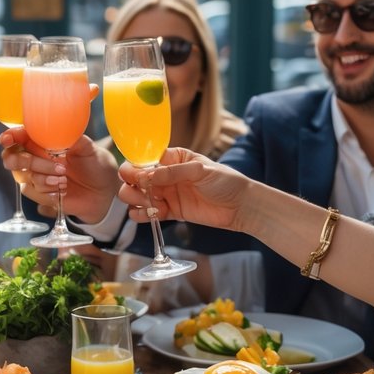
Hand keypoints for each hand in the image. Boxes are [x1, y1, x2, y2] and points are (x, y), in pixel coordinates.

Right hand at [0, 128, 119, 221]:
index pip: (19, 136)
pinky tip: (62, 189)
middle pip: (11, 157)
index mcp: (44, 141)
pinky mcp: (40, 193)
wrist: (103, 191)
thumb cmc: (95, 164)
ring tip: (64, 179)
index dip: (10, 136)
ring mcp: (37, 176)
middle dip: (24, 160)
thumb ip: (69, 137)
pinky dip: (46, 192)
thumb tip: (55, 129)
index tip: (8, 139)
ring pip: (23, 176)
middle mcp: (36, 157)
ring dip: (44, 178)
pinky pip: (31, 191)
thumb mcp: (88, 147)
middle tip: (50, 162)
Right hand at [118, 148, 249, 230]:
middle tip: (140, 193)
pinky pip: (149, 214)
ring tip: (148, 205)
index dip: (135, 167)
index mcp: (172, 158)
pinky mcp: (171, 212)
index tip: (134, 176)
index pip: (144, 160)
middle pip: (136, 179)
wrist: (241, 206)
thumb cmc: (225, 181)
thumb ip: (172, 173)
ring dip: (136, 200)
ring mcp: (167, 194)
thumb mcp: (200, 170)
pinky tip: (146, 215)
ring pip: (139, 196)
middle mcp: (165, 175)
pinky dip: (142, 215)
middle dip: (132, 186)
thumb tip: (146, 176)